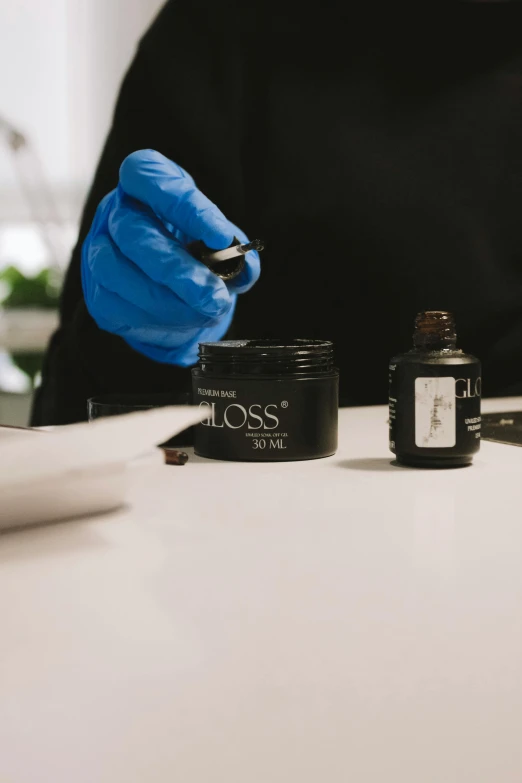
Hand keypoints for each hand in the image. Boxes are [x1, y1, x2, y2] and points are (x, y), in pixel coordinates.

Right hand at [81, 149, 259, 364]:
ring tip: (202, 312)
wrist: (177, 292)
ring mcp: (99, 250)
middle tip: (212, 296)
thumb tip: (244, 267)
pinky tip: (180, 319)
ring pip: (115, 271)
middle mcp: (116, 211)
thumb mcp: (223, 243)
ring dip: (165, 300)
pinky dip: (152, 317)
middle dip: (176, 270)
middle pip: (132, 232)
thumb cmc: (198, 253)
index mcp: (145, 182)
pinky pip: (113, 305)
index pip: (149, 177)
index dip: (184, 208)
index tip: (221, 237)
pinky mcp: (96, 291)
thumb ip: (235, 251)